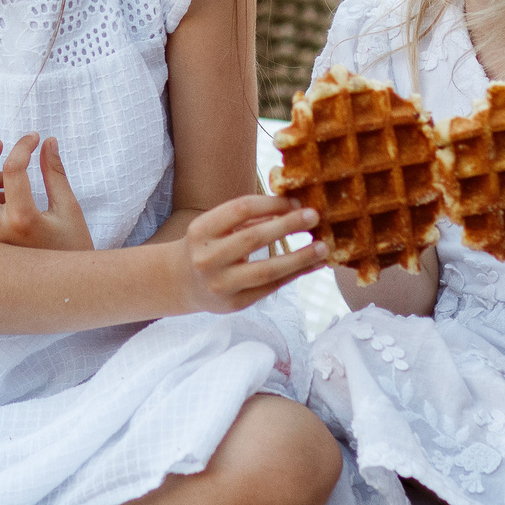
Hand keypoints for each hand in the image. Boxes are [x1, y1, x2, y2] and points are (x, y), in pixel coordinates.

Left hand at [0, 134, 93, 251]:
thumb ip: (55, 173)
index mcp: (23, 220)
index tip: (36, 138)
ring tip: (8, 178)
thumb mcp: (69, 209)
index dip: (24, 146)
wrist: (67, 291)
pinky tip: (4, 196)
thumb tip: (48, 142)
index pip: (13, 169)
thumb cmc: (73, 249)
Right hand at [175, 195, 324, 313]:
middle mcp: (207, 258)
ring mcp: (221, 284)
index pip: (241, 209)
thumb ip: (248, 217)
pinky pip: (271, 287)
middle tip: (314, 216)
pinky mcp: (235, 304)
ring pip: (267, 269)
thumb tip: (294, 206)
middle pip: (254, 238)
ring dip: (299, 257)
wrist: (182, 283)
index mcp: (201, 230)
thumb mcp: (216, 226)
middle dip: (287, 225)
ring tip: (323, 247)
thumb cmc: (207, 246)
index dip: (272, 203)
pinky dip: (296, 275)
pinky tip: (313, 265)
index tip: (297, 201)